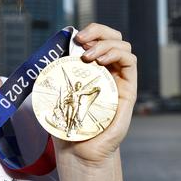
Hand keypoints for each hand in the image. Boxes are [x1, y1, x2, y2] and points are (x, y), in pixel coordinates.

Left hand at [54, 23, 136, 166]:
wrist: (79, 149)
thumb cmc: (67, 121)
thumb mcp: (58, 90)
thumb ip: (58, 71)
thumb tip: (51, 49)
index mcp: (92, 67)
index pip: (98, 38)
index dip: (90, 31)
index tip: (75, 37)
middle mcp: (108, 69)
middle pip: (113, 37)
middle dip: (98, 31)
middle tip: (81, 40)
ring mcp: (119, 78)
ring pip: (122, 45)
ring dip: (104, 44)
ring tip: (87, 56)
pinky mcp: (129, 88)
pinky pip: (130, 61)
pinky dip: (116, 54)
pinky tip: (100, 61)